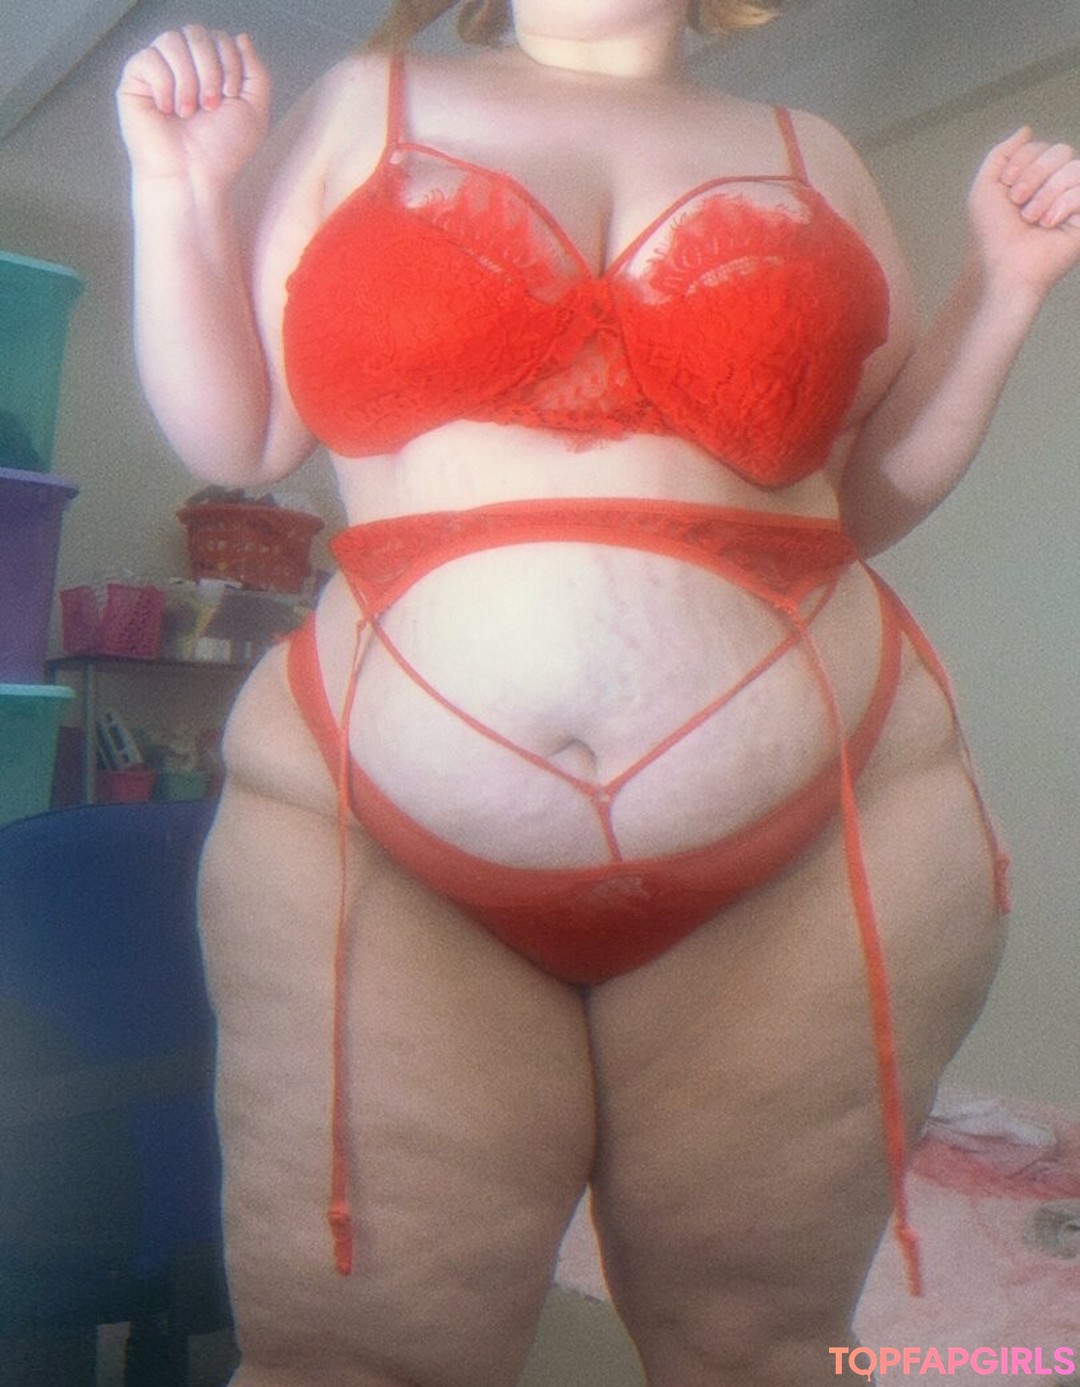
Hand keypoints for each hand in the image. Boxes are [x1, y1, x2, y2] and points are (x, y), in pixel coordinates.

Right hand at [116, 27, 270, 185]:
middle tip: (210, 106)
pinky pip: (148, 57)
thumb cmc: (221, 152)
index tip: (231, 97)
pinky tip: (166, 110)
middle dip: (210, 69)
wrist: (194, 177)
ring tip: (188, 113)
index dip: (230, 62)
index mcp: (211, 71)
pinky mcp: (135, 80)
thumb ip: (256, 72)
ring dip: (188, 79)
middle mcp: (184, 67)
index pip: (219, 38)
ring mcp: (158, 71)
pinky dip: (163, 85)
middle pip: (196, 33)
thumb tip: (241, 37)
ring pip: (172, 40)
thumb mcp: (254, 110)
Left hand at [968, 126, 1079, 298]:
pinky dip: (1063, 206)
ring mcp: (1075, 200)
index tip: (1006, 188)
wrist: (1005, 266)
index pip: (1041, 146)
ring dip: (1046, 195)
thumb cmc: (992, 234)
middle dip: (1034, 175)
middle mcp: (1057, 186)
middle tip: (1018, 203)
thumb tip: (1026, 129)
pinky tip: (1050, 225)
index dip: (1022, 161)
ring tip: (1032, 220)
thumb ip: (1001, 154)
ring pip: (1074, 168)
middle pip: (1061, 151)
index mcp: (1035, 178)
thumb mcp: (985, 188)